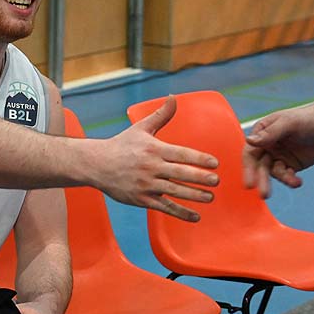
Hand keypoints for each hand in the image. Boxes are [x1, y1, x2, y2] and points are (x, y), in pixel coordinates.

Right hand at [102, 96, 218, 221]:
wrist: (97, 164)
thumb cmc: (122, 144)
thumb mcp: (141, 128)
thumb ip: (161, 115)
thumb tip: (174, 97)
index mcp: (154, 149)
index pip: (181, 154)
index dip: (199, 159)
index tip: (215, 163)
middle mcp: (151, 167)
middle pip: (180, 173)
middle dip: (200, 178)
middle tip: (216, 181)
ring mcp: (146, 185)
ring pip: (175, 192)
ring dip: (194, 196)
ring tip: (210, 197)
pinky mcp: (141, 199)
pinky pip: (165, 207)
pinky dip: (181, 213)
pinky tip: (196, 216)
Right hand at [242, 105, 313, 197]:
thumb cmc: (307, 118)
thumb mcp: (289, 123)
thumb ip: (270, 133)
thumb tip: (249, 140)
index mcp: (262, 134)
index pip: (250, 152)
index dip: (248, 168)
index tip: (249, 184)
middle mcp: (267, 146)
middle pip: (260, 166)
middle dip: (262, 180)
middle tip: (264, 194)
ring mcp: (278, 157)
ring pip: (273, 173)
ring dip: (282, 179)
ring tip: (294, 183)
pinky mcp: (290, 165)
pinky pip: (286, 176)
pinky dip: (291, 180)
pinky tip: (298, 181)